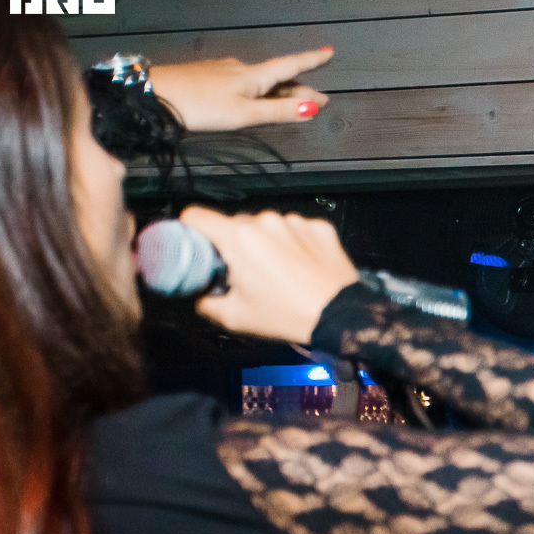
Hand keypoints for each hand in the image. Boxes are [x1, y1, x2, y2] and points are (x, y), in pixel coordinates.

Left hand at [149, 48, 333, 131]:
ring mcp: (223, 71)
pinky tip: (253, 99)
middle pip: (278, 78)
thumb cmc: (200, 106)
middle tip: (319, 100)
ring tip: (291, 103)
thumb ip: (278, 111)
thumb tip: (311, 107)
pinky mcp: (209, 77)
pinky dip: (257, 92)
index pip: (291, 66)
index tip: (329, 52)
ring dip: (278, 92)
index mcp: (254, 77)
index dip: (312, 60)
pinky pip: (242, 83)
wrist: (156, 94)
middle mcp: (241, 69)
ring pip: (259, 81)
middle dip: (300, 89)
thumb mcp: (245, 114)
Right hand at [176, 207, 358, 344]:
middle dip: (234, 245)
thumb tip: (194, 291)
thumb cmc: (288, 317)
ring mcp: (295, 221)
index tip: (196, 246)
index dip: (190, 230)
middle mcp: (266, 221)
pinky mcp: (319, 227)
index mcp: (238, 237)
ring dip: (266, 244)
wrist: (343, 317)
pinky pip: (296, 230)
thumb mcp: (233, 317)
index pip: (195, 215)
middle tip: (245, 274)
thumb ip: (202, 300)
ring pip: (267, 227)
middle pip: (234, 224)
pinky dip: (294, 245)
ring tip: (280, 275)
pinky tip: (302, 268)